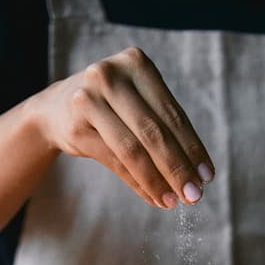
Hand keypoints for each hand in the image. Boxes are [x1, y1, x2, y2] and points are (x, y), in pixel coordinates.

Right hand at [36, 47, 213, 207]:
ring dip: (158, 181)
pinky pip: (115, 162)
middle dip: (178, 168)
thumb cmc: (111, 107)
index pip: (172, 113)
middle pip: (154, 132)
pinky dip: (138, 184)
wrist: (57, 108)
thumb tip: (197, 175)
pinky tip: (155, 198)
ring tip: (175, 202)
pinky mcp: (75, 126)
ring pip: (133, 149)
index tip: (208, 176)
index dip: (192, 147)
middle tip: (195, 195)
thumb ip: (164, 127)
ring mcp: (89, 98)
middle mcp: (110, 75)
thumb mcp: (137, 103)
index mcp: (136, 63)